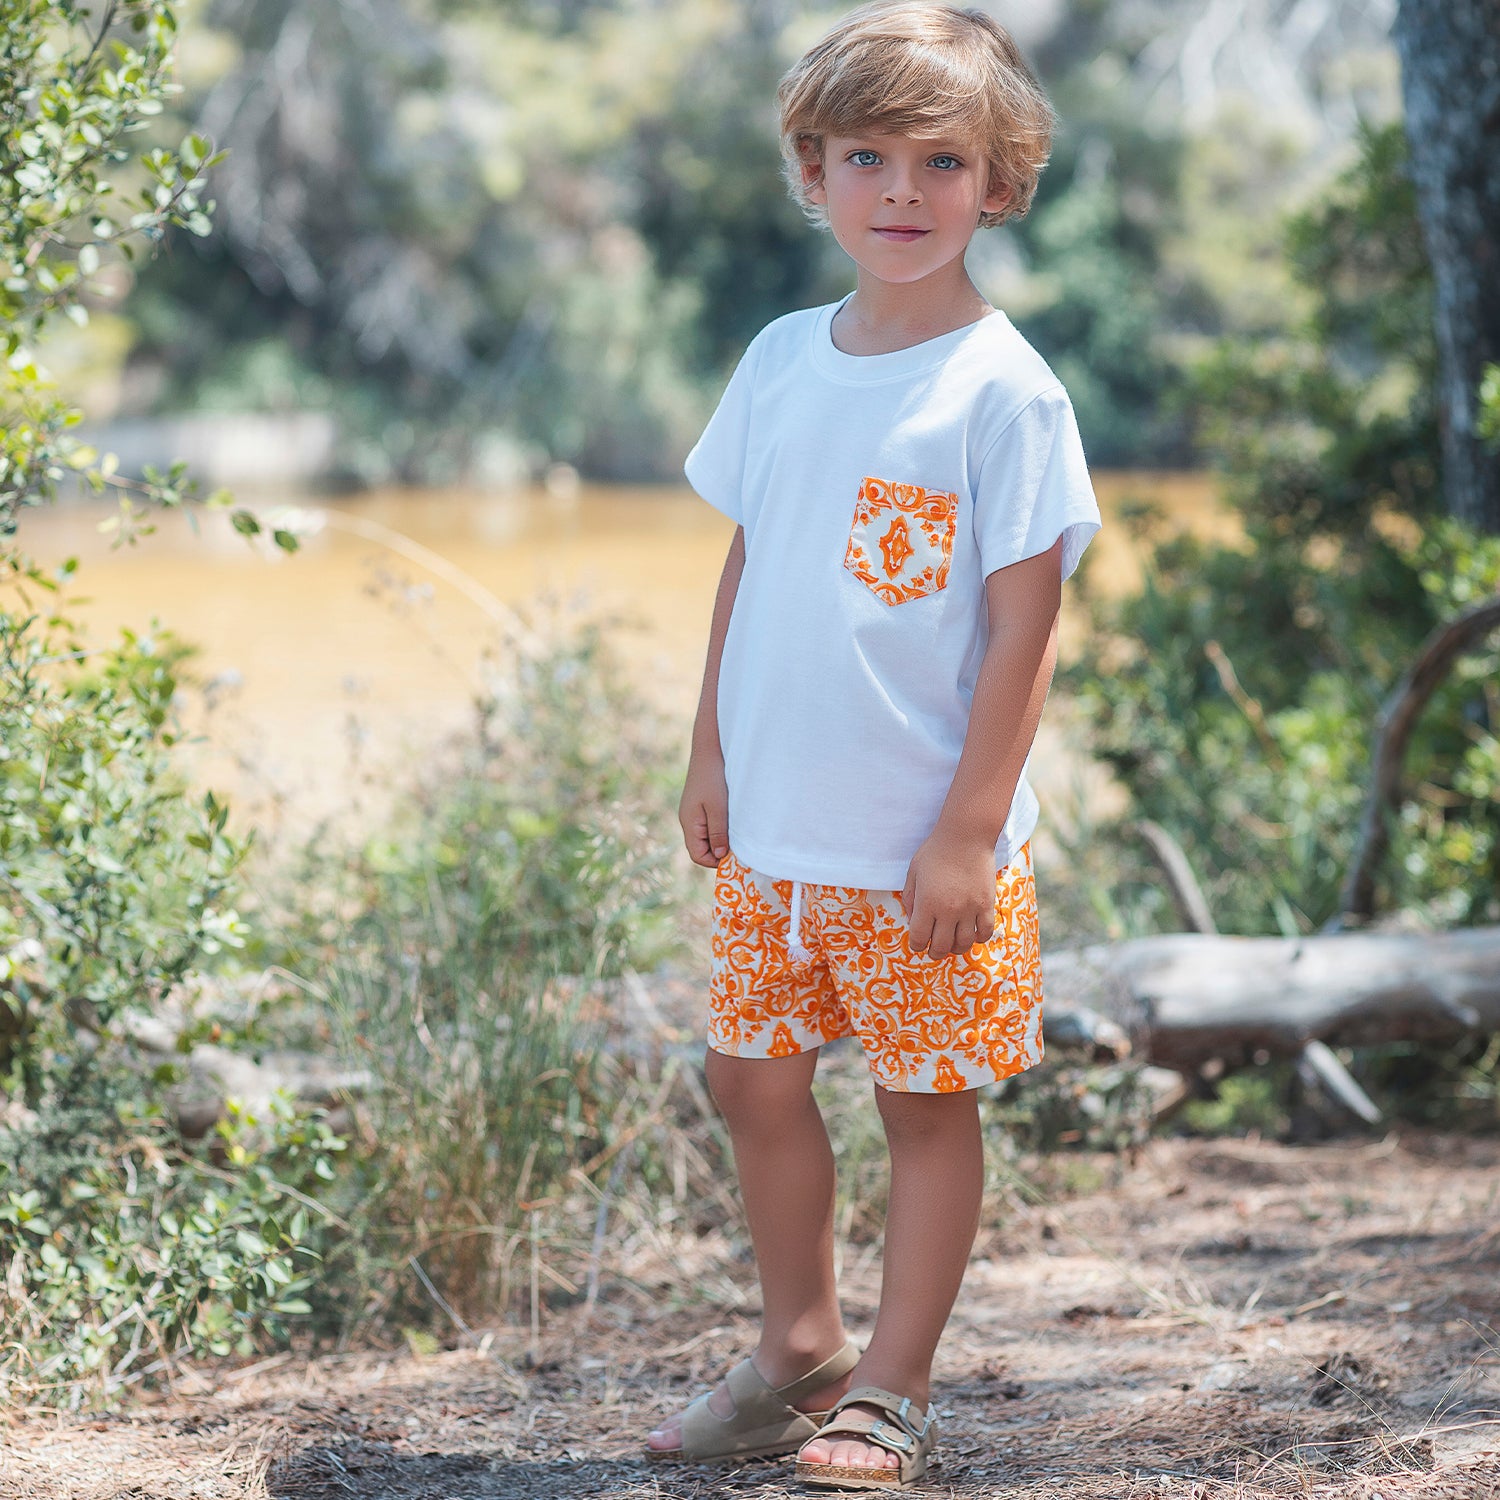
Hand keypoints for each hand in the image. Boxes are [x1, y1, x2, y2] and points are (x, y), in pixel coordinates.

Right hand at [678, 747, 729, 867]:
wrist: (709, 749)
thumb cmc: (713, 777)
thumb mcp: (718, 808)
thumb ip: (718, 833)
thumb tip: (720, 857)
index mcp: (689, 824)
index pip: (698, 856)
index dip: (715, 861)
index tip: (735, 856)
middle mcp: (689, 821)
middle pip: (702, 848)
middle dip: (720, 851)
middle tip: (741, 846)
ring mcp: (694, 813)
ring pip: (708, 836)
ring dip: (723, 838)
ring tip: (739, 832)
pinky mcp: (701, 805)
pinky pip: (710, 824)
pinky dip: (722, 827)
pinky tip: (734, 819)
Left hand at [901, 826, 996, 959]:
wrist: (966, 836)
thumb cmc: (935, 851)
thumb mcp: (913, 872)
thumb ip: (910, 899)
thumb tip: (912, 921)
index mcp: (926, 903)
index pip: (918, 938)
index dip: (916, 945)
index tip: (918, 943)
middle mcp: (948, 910)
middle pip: (940, 946)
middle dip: (934, 953)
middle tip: (933, 951)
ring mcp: (969, 909)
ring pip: (963, 944)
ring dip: (956, 949)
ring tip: (952, 945)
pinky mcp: (986, 905)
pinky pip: (985, 932)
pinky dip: (978, 938)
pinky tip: (972, 934)